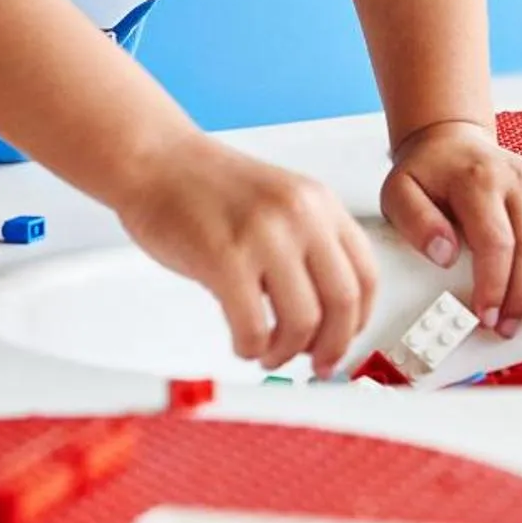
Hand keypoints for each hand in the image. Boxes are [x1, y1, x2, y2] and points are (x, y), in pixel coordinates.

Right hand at [117, 139, 378, 377]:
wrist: (155, 160)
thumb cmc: (205, 186)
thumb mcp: (278, 202)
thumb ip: (308, 246)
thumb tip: (327, 315)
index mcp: (319, 203)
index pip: (366, 275)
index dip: (360, 321)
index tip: (345, 340)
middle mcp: (300, 215)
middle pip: (343, 303)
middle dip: (332, 347)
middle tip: (316, 363)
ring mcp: (264, 236)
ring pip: (303, 322)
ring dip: (287, 352)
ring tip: (268, 352)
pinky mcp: (225, 258)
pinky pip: (254, 327)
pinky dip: (251, 348)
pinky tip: (242, 343)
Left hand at [381, 119, 521, 336]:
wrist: (448, 142)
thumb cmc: (427, 174)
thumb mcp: (399, 193)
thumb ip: (415, 222)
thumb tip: (444, 253)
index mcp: (476, 182)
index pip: (495, 241)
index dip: (495, 284)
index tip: (486, 315)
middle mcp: (514, 177)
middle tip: (508, 325)